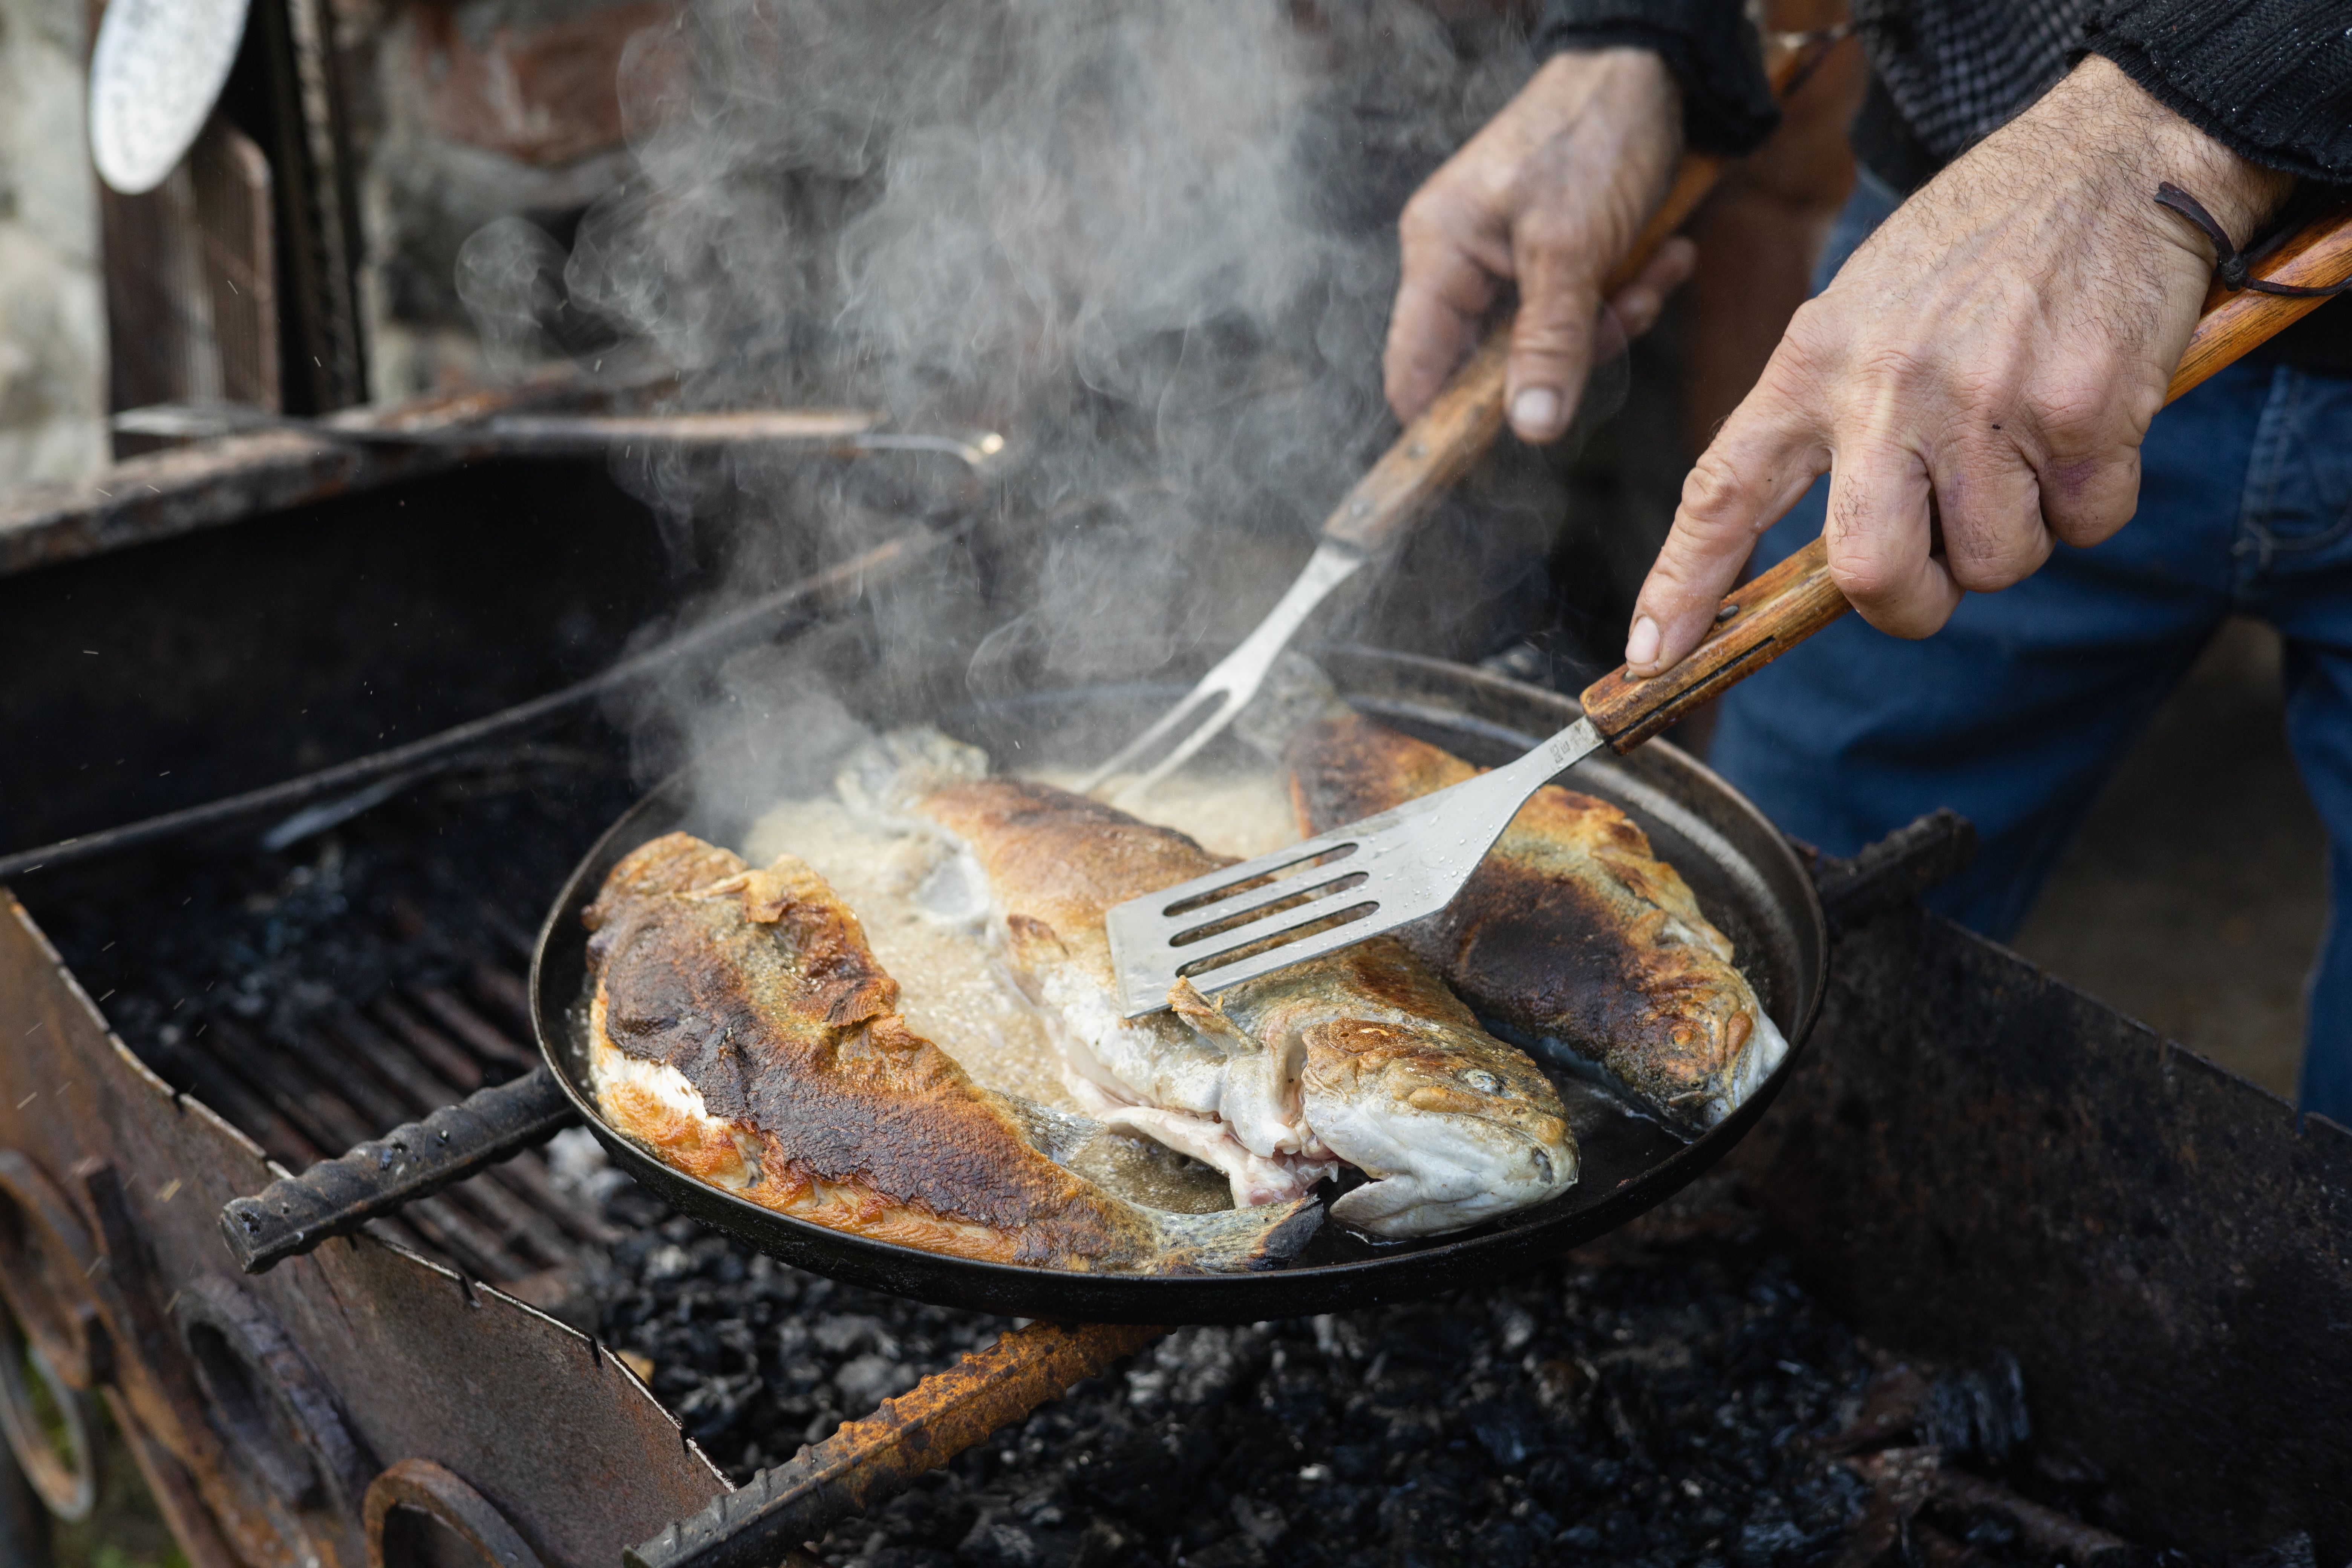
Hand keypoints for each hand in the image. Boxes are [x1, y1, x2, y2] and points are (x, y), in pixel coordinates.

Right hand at [1385, 48, 1696, 441]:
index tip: (1498, 456)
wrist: (1650, 66)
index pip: (1414, 374)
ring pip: (1548, 341)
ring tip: (1654, 272)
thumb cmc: (1594, 135)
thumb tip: (1528, 427)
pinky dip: (1626, 293)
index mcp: (1439, 256)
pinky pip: (1580, 308)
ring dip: (1612, 321)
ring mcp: (1507, 260)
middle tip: (1620, 318)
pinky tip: (1666, 255)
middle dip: (1567, 357)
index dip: (1445, 426)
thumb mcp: (1572, 249)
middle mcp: (1462, 263)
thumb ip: (1548, 342)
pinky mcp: (1552, 255)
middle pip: (1491, 367)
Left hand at [1622, 55, 2292, 673]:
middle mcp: (1886, 388)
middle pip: (1871, 573)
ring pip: (1993, 563)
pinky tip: (2085, 421)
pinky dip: (2091, 498)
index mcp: (1812, 362)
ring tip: (2022, 442)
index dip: (1680, 585)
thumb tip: (1834, 560)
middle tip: (1939, 568)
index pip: (1722, 492)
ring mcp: (1985, 402)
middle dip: (1910, 603)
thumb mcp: (1862, 308)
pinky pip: (2085, 524)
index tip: (1648, 659)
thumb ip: (1828, 418)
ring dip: (2017, 534)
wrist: (2108, 161)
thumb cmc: (1974, 248)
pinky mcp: (2083, 413)